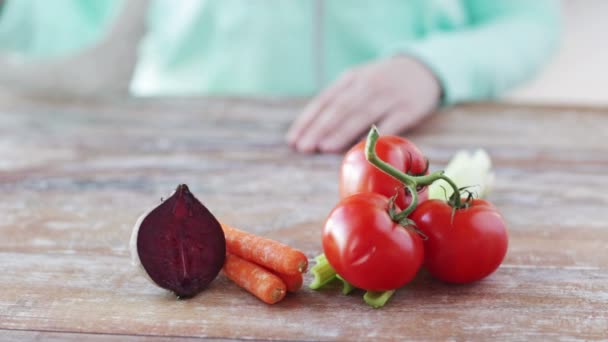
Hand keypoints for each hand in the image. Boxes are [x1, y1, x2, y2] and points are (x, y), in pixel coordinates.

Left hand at [286, 56, 441, 152]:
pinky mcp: (409, 109)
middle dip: (320, 128)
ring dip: (341, 132)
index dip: (308, 120)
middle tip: (304, 147)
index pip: (325, 100)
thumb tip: (311, 130)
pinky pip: (390, 124)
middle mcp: (368, 85)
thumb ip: (339, 100)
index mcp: (351, 78)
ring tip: (323, 148)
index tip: (293, 139)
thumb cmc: (382, 82)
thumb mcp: (359, 81)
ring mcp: (389, 97)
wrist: (424, 68)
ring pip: (361, 115)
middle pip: (340, 108)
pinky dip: (375, 135)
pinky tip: (361, 148)